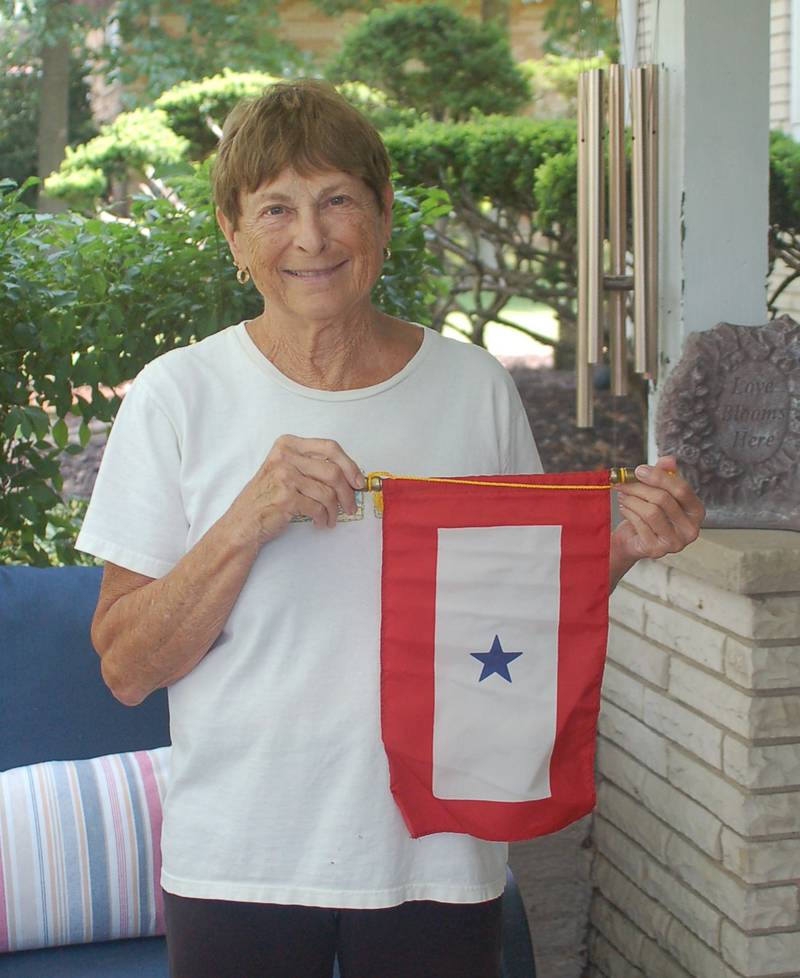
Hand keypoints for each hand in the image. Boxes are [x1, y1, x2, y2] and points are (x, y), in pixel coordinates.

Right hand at [228, 435, 363, 545]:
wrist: (244, 520)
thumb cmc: (267, 496)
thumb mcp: (286, 469)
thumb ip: (312, 465)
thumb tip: (350, 474)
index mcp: (288, 444)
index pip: (330, 447)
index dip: (350, 465)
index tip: (358, 481)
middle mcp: (285, 456)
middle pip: (333, 471)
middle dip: (347, 492)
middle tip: (351, 505)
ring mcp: (284, 476)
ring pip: (328, 492)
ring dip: (335, 510)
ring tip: (332, 518)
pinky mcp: (286, 497)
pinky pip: (318, 507)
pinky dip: (323, 518)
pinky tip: (320, 522)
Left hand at [610, 456, 704, 586]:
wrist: (634, 539)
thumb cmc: (650, 512)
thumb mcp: (658, 490)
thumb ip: (665, 474)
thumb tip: (669, 460)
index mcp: (696, 511)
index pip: (682, 489)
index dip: (658, 477)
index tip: (638, 470)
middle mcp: (691, 529)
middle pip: (663, 499)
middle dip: (639, 488)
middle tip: (622, 482)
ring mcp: (675, 543)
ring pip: (650, 512)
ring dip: (632, 500)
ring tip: (622, 495)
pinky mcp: (657, 550)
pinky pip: (640, 524)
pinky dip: (628, 512)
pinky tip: (624, 507)